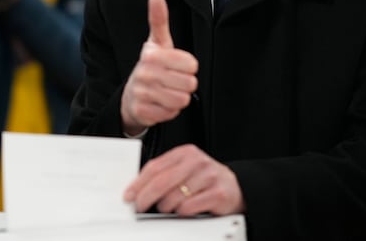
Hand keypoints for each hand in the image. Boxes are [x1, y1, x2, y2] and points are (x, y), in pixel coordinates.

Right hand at [120, 0, 197, 135]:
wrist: (130, 96)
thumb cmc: (151, 66)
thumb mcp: (156, 43)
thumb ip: (158, 20)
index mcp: (151, 55)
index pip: (191, 64)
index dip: (190, 67)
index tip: (180, 66)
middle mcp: (144, 73)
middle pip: (189, 83)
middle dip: (186, 84)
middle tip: (175, 81)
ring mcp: (142, 94)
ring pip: (181, 100)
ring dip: (179, 98)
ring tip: (168, 91)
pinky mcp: (142, 112)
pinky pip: (171, 114)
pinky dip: (170, 110)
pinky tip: (161, 103)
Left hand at [124, 144, 244, 215]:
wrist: (236, 187)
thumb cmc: (205, 180)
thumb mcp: (185, 169)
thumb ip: (165, 173)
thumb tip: (138, 188)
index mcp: (186, 153)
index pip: (155, 167)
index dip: (138, 183)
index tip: (129, 194)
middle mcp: (197, 162)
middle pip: (161, 181)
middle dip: (145, 197)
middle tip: (139, 207)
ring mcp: (208, 176)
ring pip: (174, 197)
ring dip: (166, 207)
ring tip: (170, 207)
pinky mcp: (217, 193)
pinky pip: (189, 207)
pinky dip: (182, 212)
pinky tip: (186, 210)